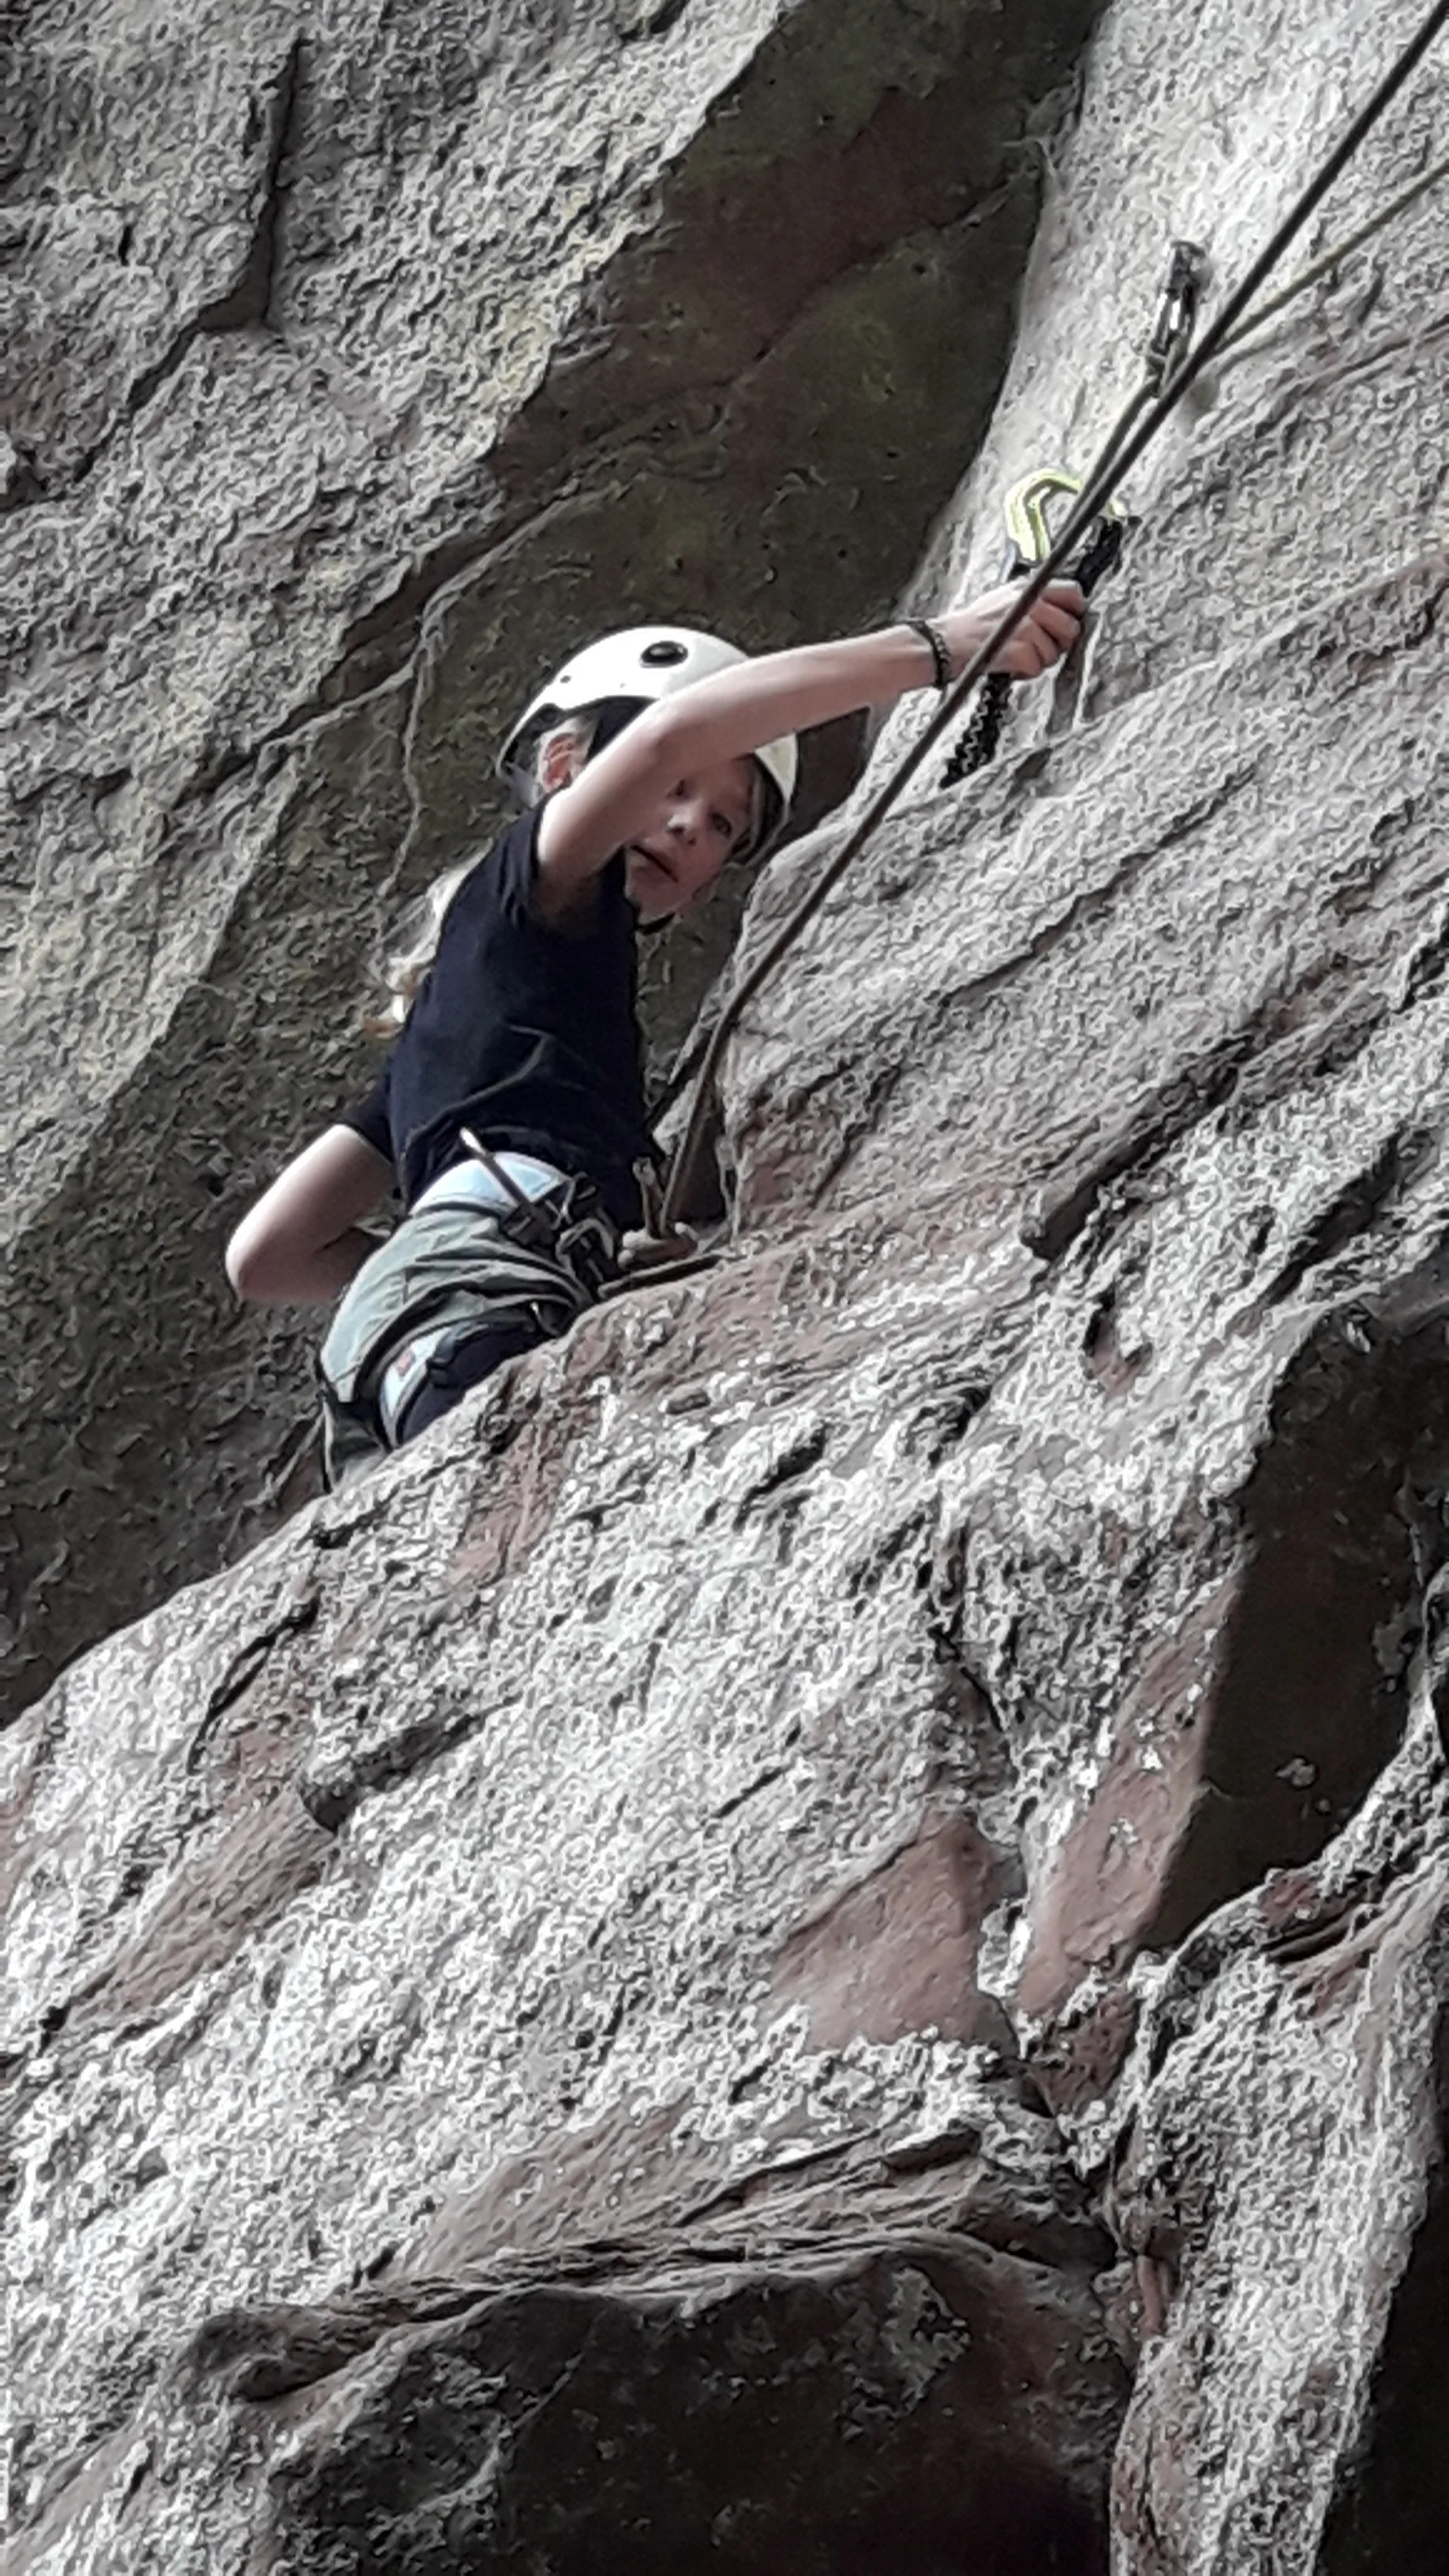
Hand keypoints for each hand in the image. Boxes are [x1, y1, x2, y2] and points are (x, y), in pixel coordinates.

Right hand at [938, 579, 1084, 680]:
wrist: (946, 643)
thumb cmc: (972, 625)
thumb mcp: (1003, 598)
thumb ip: (1032, 599)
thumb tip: (1061, 611)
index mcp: (1029, 588)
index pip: (1073, 593)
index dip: (1075, 611)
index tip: (1068, 622)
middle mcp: (1031, 603)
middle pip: (1070, 627)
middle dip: (1059, 643)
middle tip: (1041, 647)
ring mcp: (1027, 626)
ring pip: (1054, 652)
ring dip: (1038, 661)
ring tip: (1017, 655)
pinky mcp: (1021, 650)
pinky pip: (1037, 668)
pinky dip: (1024, 673)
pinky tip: (1010, 665)